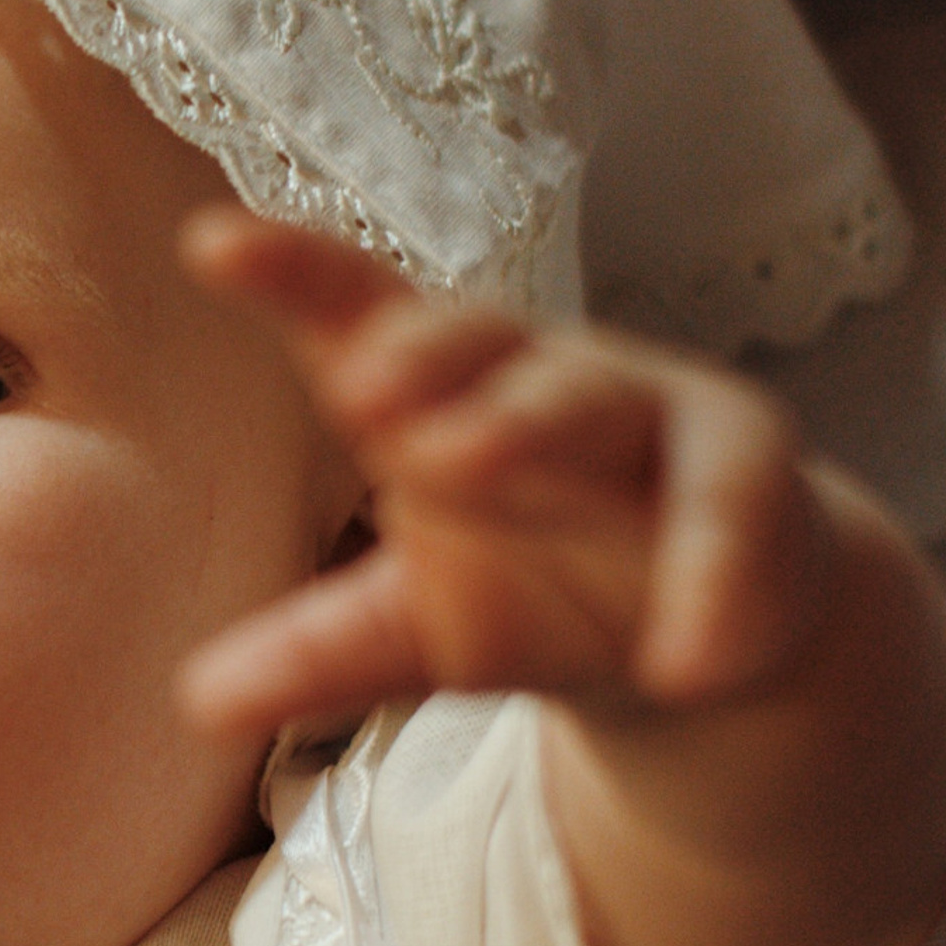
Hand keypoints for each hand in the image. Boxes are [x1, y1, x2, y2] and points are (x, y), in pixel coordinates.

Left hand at [175, 210, 833, 738]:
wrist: (701, 634)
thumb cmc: (533, 589)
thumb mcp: (417, 629)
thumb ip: (320, 654)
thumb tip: (196, 701)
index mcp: (444, 393)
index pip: (362, 312)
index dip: (294, 272)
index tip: (209, 244)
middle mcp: (539, 378)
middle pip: (482, 342)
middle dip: (423, 358)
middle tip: (356, 393)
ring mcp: (649, 413)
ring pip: (594, 399)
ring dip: (532, 424)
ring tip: (460, 466)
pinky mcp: (748, 477)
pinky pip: (729, 514)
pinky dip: (710, 585)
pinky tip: (683, 665)